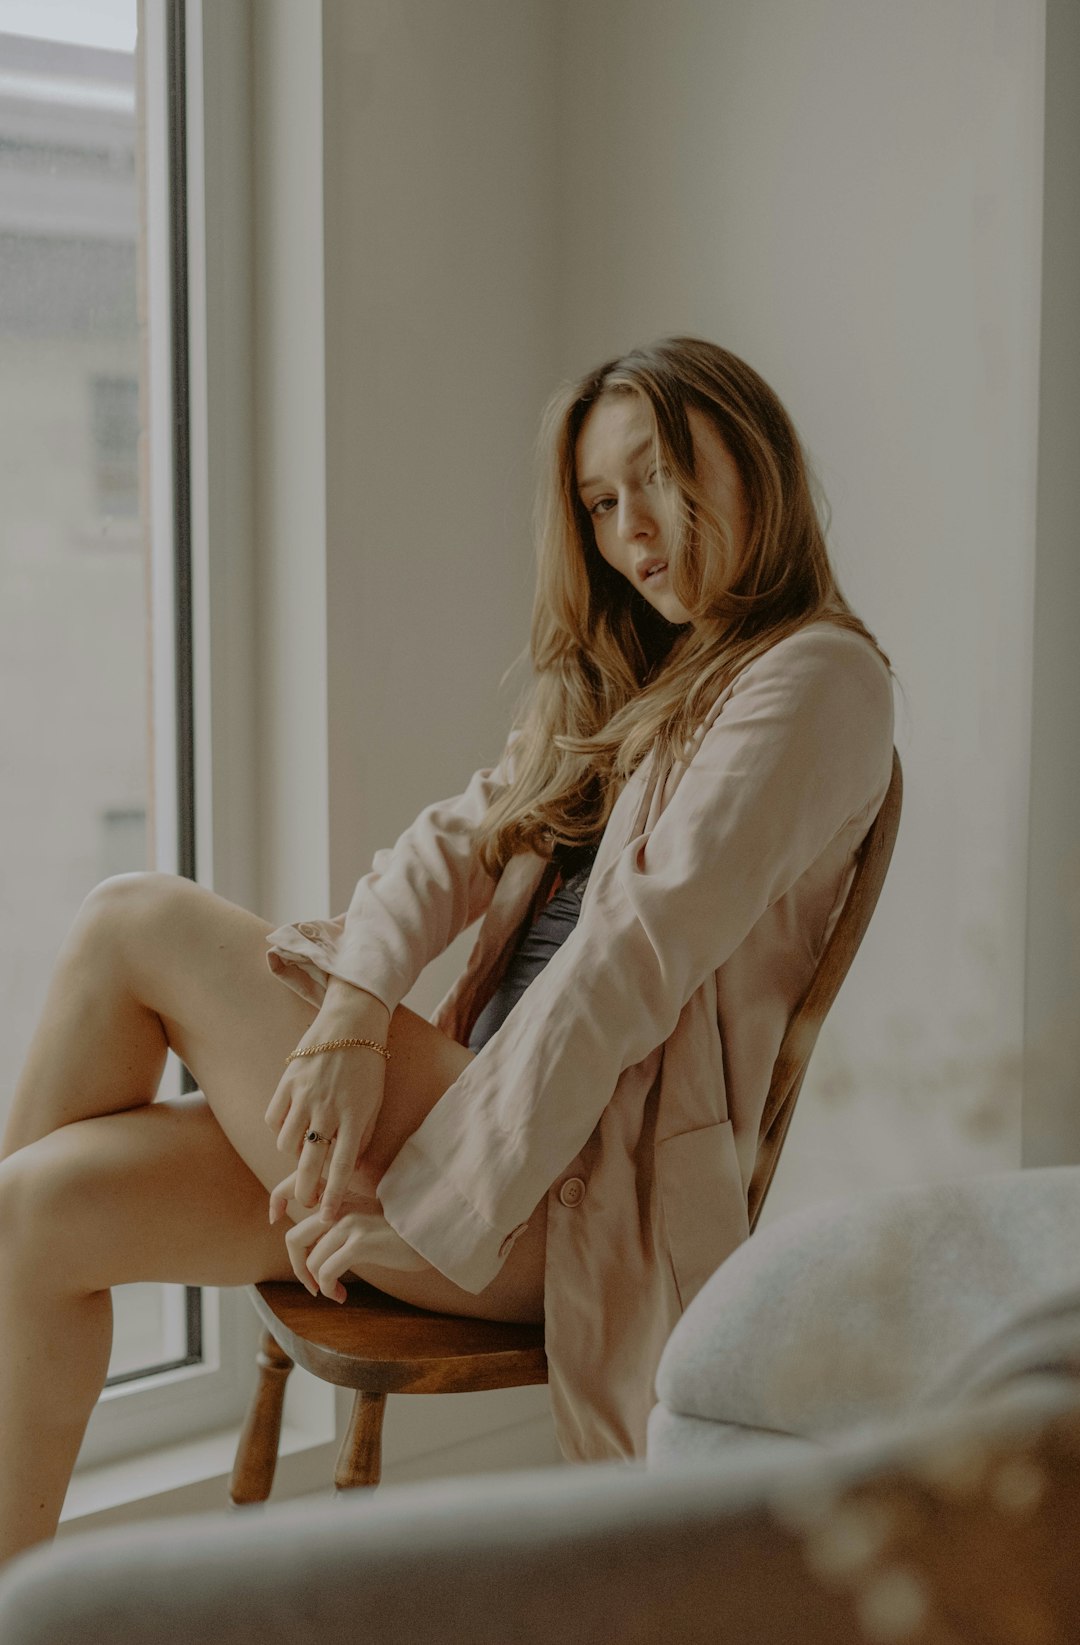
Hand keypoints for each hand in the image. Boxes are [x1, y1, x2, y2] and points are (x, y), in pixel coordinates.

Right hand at [264, 1000, 389, 1218]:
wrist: (352, 1022)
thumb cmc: (368, 1066)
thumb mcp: (374, 1102)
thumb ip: (361, 1136)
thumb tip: (349, 1167)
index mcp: (355, 1116)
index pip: (342, 1167)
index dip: (332, 1196)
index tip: (326, 1218)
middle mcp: (329, 1109)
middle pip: (309, 1162)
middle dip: (304, 1190)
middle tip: (303, 1202)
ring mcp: (305, 1095)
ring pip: (286, 1144)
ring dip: (292, 1154)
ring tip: (302, 1151)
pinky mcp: (288, 1081)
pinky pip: (273, 1119)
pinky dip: (279, 1129)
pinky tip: (290, 1127)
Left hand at [269, 1170, 426, 1299]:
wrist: (432, 1233)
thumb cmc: (400, 1234)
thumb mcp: (364, 1221)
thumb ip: (338, 1226)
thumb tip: (313, 1253)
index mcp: (338, 1198)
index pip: (295, 1187)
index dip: (276, 1201)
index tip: (274, 1219)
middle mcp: (339, 1207)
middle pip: (294, 1238)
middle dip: (298, 1268)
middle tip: (312, 1284)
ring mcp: (349, 1223)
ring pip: (311, 1261)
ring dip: (318, 1284)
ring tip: (333, 1292)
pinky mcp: (359, 1242)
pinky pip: (327, 1272)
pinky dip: (329, 1289)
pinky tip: (341, 1296)